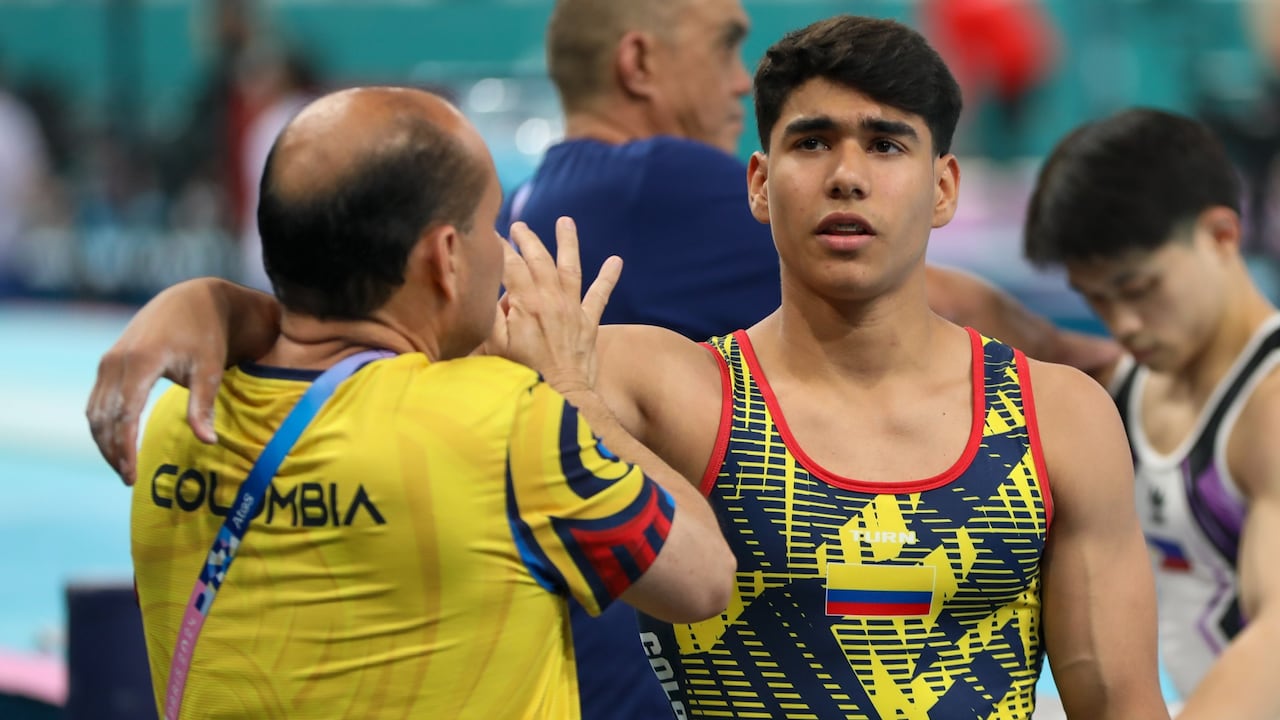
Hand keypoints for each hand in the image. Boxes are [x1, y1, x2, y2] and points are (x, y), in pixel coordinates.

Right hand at [85, 279, 246, 484]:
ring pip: (95, 411)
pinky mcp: (108, 363)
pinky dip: (103, 425)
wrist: (190, 300)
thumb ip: (203, 405)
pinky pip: (97, 401)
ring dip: (104, 441)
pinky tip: (116, 444)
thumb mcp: (210, 369)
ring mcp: (108, 361)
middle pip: (104, 417)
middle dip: (113, 451)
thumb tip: (208, 442)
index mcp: (141, 361)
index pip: (124, 414)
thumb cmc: (206, 335)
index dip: (125, 447)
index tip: (132, 475)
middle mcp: (116, 361)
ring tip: (122, 468)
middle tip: (129, 479)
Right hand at [495, 217, 621, 392]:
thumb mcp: (494, 347)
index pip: (510, 265)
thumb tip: (488, 291)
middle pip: (539, 260)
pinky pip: (600, 295)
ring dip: (567, 243)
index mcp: (526, 304)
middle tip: (518, 225)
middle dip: (527, 240)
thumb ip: (490, 316)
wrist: (561, 400)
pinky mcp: (588, 324)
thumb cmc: (522, 377)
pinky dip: (608, 277)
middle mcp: (552, 301)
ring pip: (570, 267)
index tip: (489, 233)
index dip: (498, 248)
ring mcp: (573, 311)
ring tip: (566, 221)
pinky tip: (616, 261)